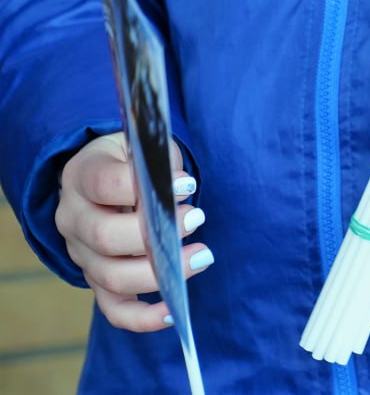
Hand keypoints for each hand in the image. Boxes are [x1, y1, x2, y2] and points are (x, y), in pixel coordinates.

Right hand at [54, 132, 211, 331]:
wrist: (107, 175)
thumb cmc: (133, 161)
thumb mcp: (142, 148)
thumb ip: (157, 163)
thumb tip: (178, 188)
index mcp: (81, 176)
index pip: (103, 184)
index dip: (146, 187)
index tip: (187, 184)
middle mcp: (73, 218)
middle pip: (105, 237)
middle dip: (157, 234)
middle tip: (197, 218)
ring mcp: (82, 254)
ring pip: (111, 276)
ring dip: (160, 273)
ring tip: (202, 255)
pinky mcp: (96, 279)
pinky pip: (112, 309)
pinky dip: (142, 317)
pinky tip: (173, 311)